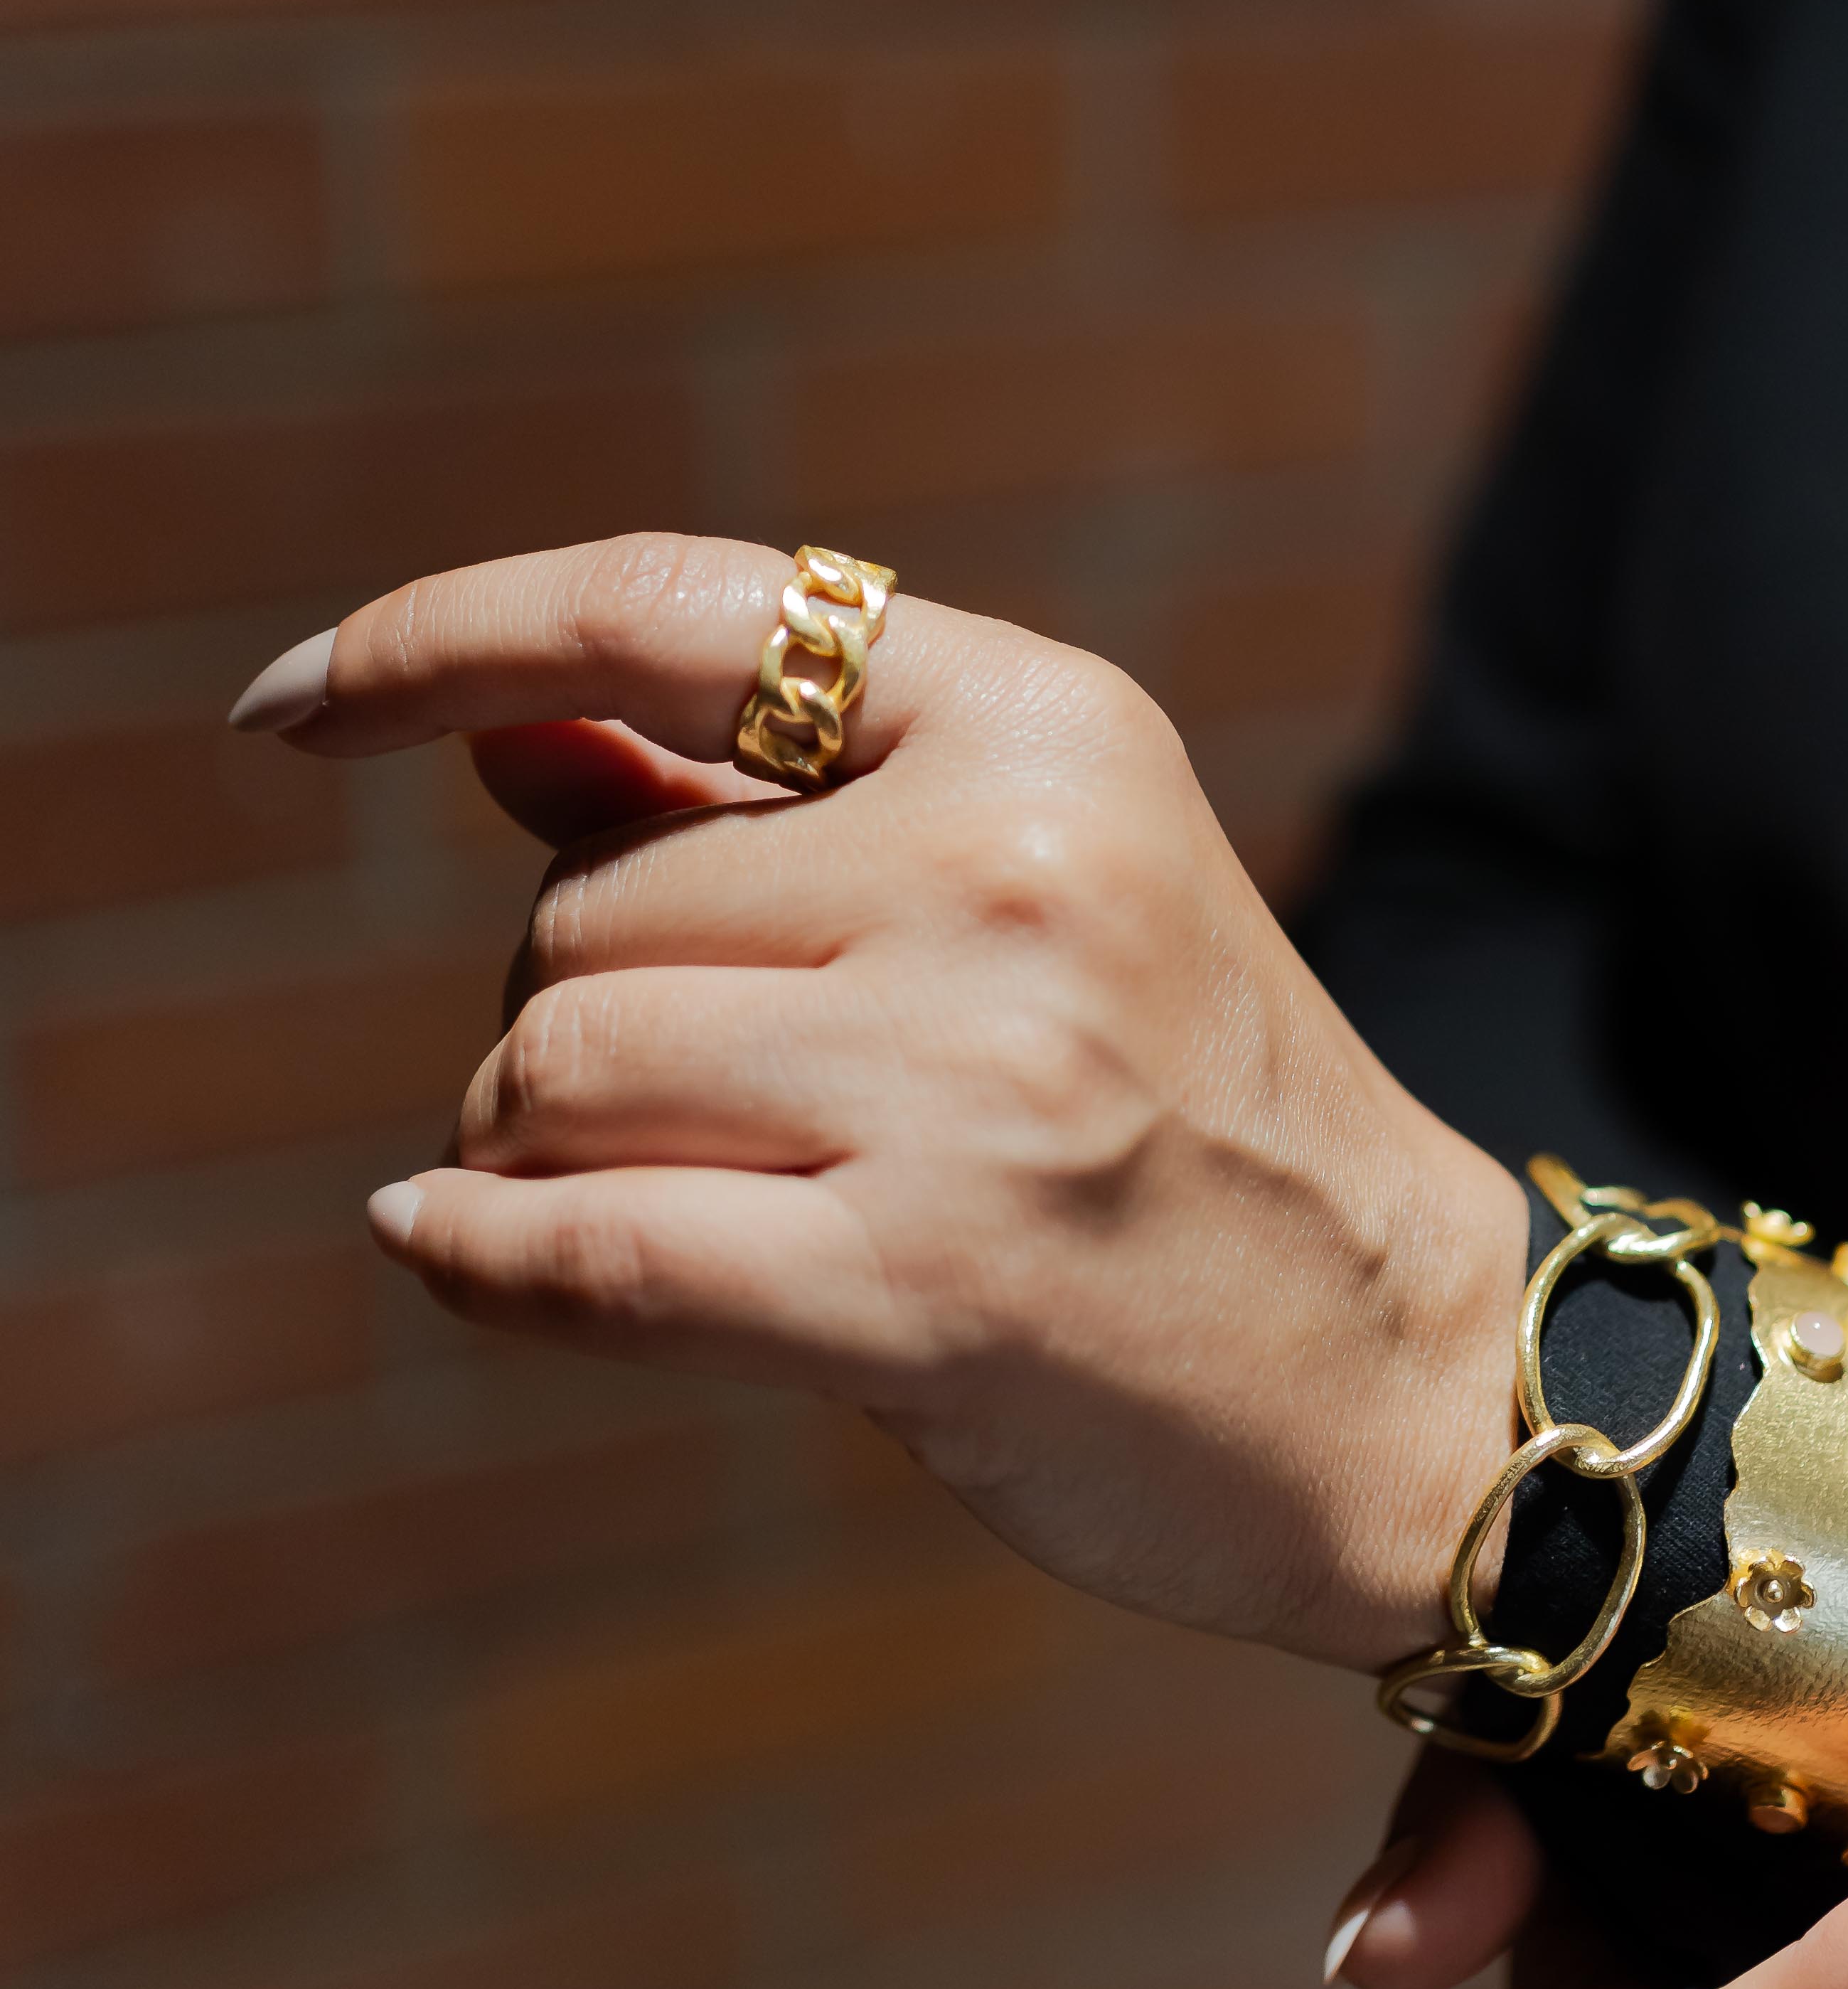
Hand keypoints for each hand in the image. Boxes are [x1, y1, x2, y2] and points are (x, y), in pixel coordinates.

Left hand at [231, 532, 1529, 1667]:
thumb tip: (490, 724)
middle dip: (576, 1011)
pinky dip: (480, 1254)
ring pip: (561, 1069)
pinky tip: (453, 1246)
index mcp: (1048, 728)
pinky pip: (580, 1247)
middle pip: (587, 906)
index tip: (294, 704)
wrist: (1412, 1380)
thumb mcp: (1027, 900)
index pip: (675, 609)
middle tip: (702, 1103)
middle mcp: (1015, 870)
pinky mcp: (926, 1283)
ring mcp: (976, 1078)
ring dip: (541, 1144)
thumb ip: (764, 806)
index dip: (445, 632)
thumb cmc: (1187, 1131)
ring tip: (666, 1195)